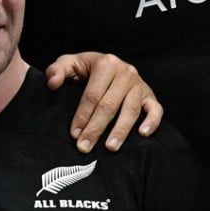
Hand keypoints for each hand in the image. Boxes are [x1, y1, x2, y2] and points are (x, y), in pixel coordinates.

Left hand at [45, 52, 162, 152]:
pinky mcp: (150, 95)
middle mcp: (126, 72)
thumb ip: (57, 70)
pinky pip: (156, 110)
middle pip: (110, 105)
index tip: (74, 134)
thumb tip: (53, 84)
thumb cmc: (88, 69)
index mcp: (106, 63)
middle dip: (96, 128)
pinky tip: (142, 134)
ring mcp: (140, 85)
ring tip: (110, 147)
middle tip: (85, 146)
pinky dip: (151, 122)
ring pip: (131, 110)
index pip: (93, 95)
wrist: (112, 65)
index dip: (82, 115)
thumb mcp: (70, 63)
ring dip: (120, 130)